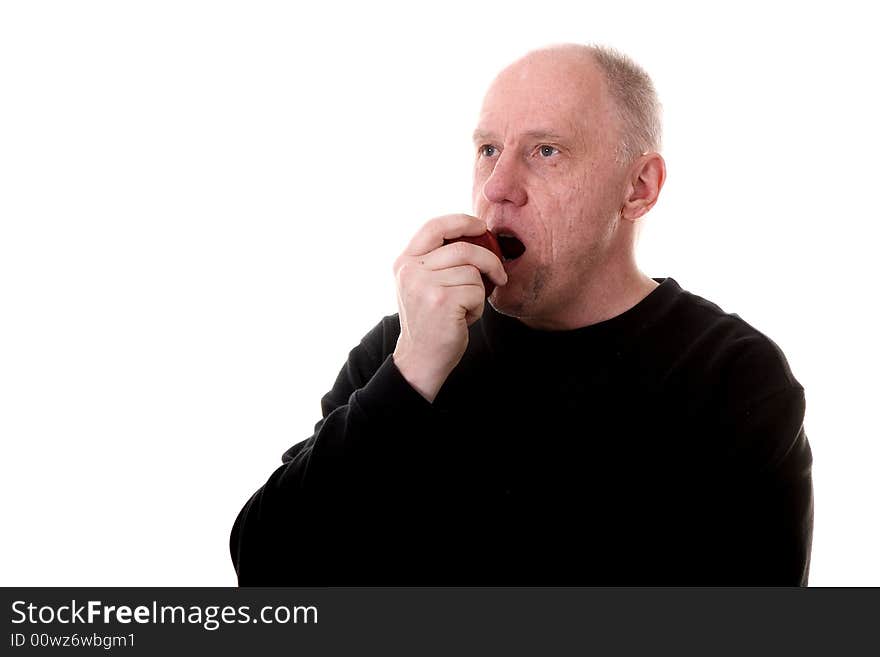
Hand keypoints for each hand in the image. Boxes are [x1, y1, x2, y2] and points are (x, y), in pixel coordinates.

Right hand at [392, 214, 506, 402]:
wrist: (421, 359)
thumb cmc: (430, 321)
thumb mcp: (422, 285)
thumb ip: (437, 260)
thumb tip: (476, 235)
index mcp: (405, 261)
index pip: (435, 226)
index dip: (462, 222)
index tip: (481, 227)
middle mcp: (410, 270)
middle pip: (463, 249)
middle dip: (489, 260)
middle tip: (499, 274)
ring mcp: (424, 285)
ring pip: (473, 272)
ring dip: (478, 291)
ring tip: (465, 307)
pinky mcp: (442, 301)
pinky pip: (476, 292)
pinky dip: (478, 307)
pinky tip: (464, 318)